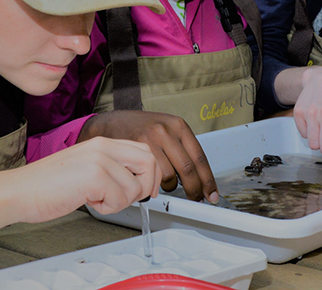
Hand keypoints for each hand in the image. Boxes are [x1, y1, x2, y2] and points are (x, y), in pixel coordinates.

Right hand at [13, 136, 160, 222]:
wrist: (20, 191)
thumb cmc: (47, 185)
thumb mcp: (84, 166)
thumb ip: (109, 167)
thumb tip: (137, 181)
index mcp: (101, 142)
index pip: (144, 149)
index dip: (151, 173)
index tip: (145, 189)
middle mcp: (103, 146)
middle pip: (150, 162)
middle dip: (146, 186)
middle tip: (126, 198)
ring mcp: (99, 159)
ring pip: (136, 186)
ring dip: (120, 202)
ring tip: (96, 199)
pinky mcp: (95, 176)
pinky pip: (120, 199)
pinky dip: (107, 208)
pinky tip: (88, 201)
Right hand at [79, 110, 218, 201]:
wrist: (110, 123)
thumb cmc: (138, 128)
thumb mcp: (165, 129)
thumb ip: (181, 148)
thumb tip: (198, 176)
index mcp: (178, 125)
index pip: (199, 158)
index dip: (208, 180)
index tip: (211, 193)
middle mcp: (166, 131)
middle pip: (187, 169)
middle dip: (194, 189)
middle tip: (196, 199)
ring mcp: (150, 140)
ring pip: (169, 176)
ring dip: (169, 187)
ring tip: (163, 184)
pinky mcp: (135, 151)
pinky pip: (152, 178)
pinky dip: (154, 186)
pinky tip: (150, 182)